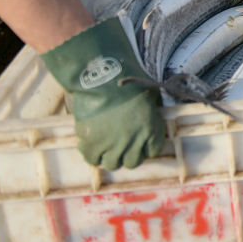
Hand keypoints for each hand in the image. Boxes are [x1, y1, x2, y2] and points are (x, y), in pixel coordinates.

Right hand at [39, 18, 164, 169]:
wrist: (105, 78)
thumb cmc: (130, 81)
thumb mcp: (150, 95)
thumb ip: (151, 110)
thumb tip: (150, 115)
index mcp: (151, 129)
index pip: (153, 150)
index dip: (145, 147)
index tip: (139, 142)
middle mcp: (134, 141)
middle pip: (132, 161)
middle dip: (127, 154)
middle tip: (120, 145)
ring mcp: (113, 145)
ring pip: (112, 163)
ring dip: (108, 156)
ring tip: (104, 145)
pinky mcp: (93, 143)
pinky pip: (92, 158)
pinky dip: (91, 153)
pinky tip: (90, 144)